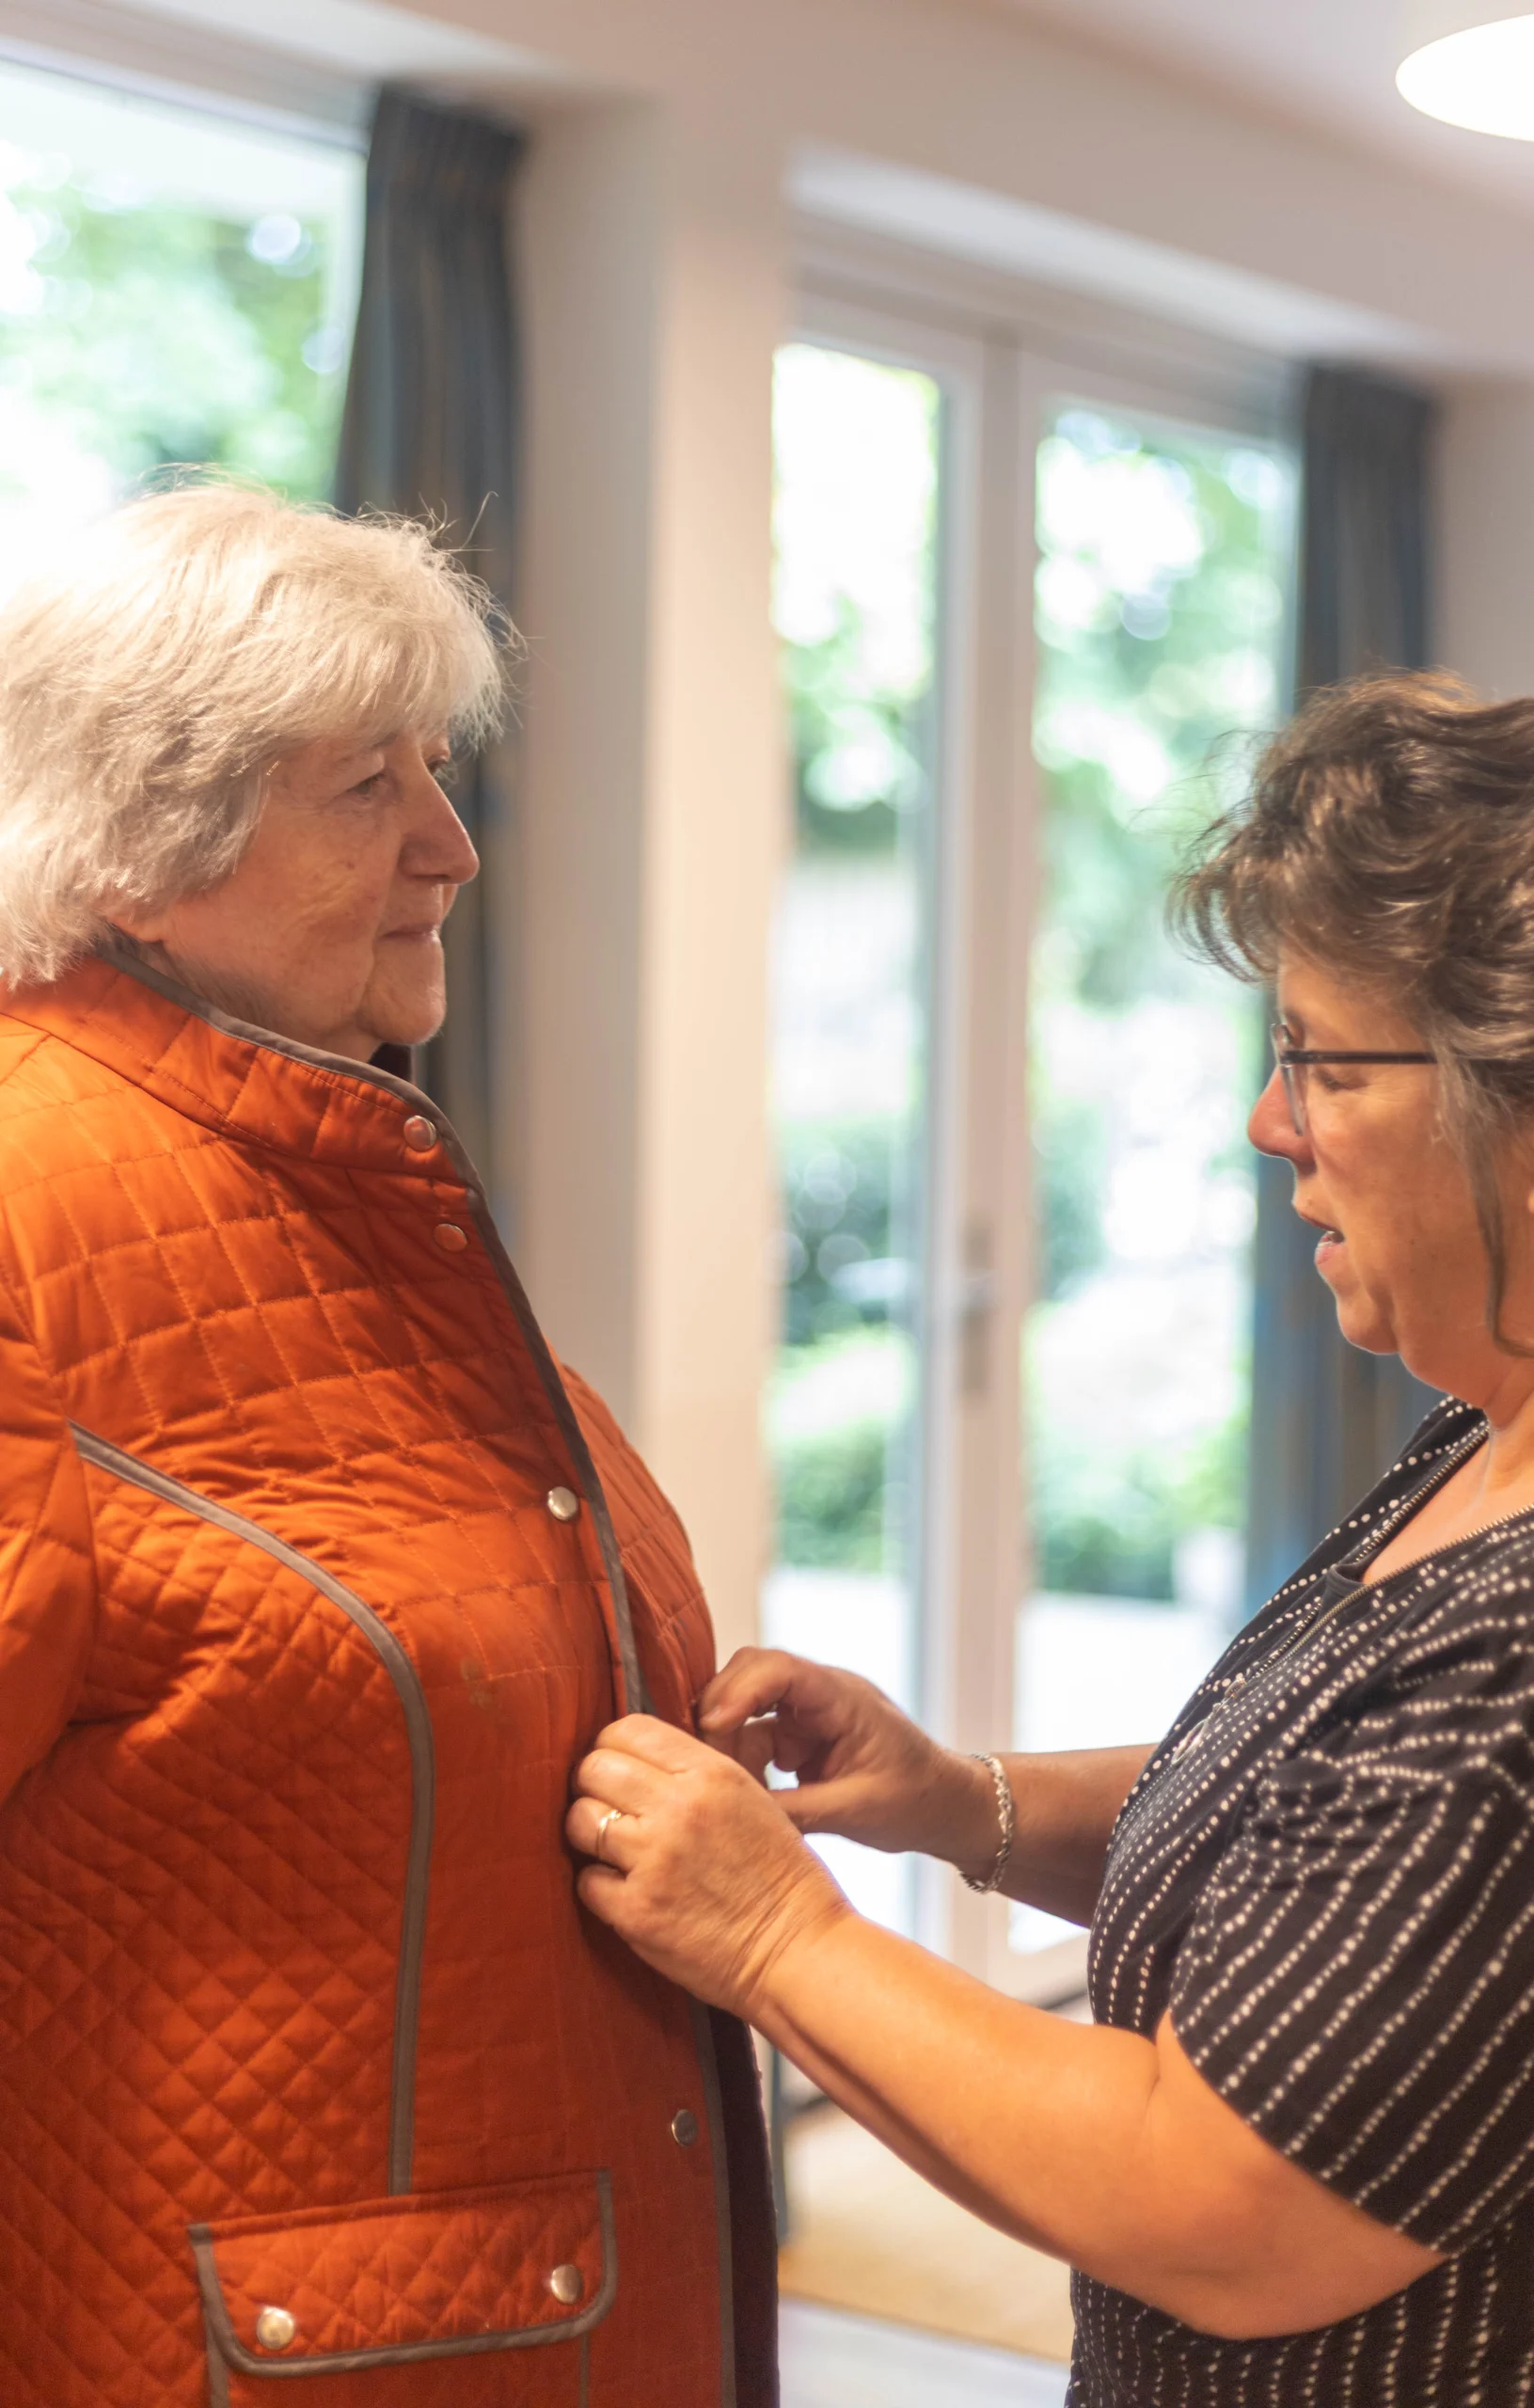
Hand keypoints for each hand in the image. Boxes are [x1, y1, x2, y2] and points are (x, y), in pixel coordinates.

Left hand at [566, 1714, 849, 2020]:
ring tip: (613, 1849)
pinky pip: (586, 1880)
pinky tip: (625, 1891)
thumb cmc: (780, 1876)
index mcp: (710, 1773)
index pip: (628, 1730)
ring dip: (589, 1833)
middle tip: (608, 1807)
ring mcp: (654, 1860)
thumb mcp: (750, 1798)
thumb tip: (638, 1762)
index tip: (618, 1768)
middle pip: (593, 1768)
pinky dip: (599, 1885)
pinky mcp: (636, 1911)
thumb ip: (695, 1774)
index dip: (614, 1747)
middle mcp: (678, 1808)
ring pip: (580, 1820)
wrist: (798, 1949)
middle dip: (594, 1785)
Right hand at [696, 1647, 1000, 1875]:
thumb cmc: (915, 1801)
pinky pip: (756, 1734)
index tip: (711, 1728)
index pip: (779, 1669)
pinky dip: (742, 1760)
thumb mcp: (854, 1812)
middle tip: (703, 1761)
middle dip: (719, 1712)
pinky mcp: (802, 1734)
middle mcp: (822, 1694)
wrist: (947, 1806)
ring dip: (727, 1741)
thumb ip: (792, 1811)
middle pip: (750, 1675)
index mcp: (844, 1697)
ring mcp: (810, 1711)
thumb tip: (730, 1813)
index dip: (738, 1691)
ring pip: (746, 1706)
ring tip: (725, 1786)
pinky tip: (745, 1793)